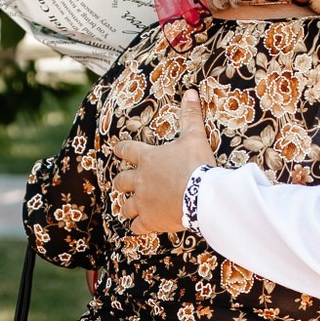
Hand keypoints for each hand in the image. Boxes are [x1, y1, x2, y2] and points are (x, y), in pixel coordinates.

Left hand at [108, 90, 212, 235]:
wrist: (203, 196)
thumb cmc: (197, 164)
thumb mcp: (194, 137)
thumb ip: (190, 116)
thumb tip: (190, 92)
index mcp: (147, 158)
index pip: (127, 150)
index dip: (121, 149)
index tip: (116, 149)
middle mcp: (139, 180)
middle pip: (120, 181)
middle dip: (121, 182)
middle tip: (124, 183)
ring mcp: (142, 202)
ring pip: (125, 207)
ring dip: (127, 207)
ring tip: (131, 209)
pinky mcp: (149, 221)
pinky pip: (136, 228)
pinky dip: (138, 228)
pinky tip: (140, 228)